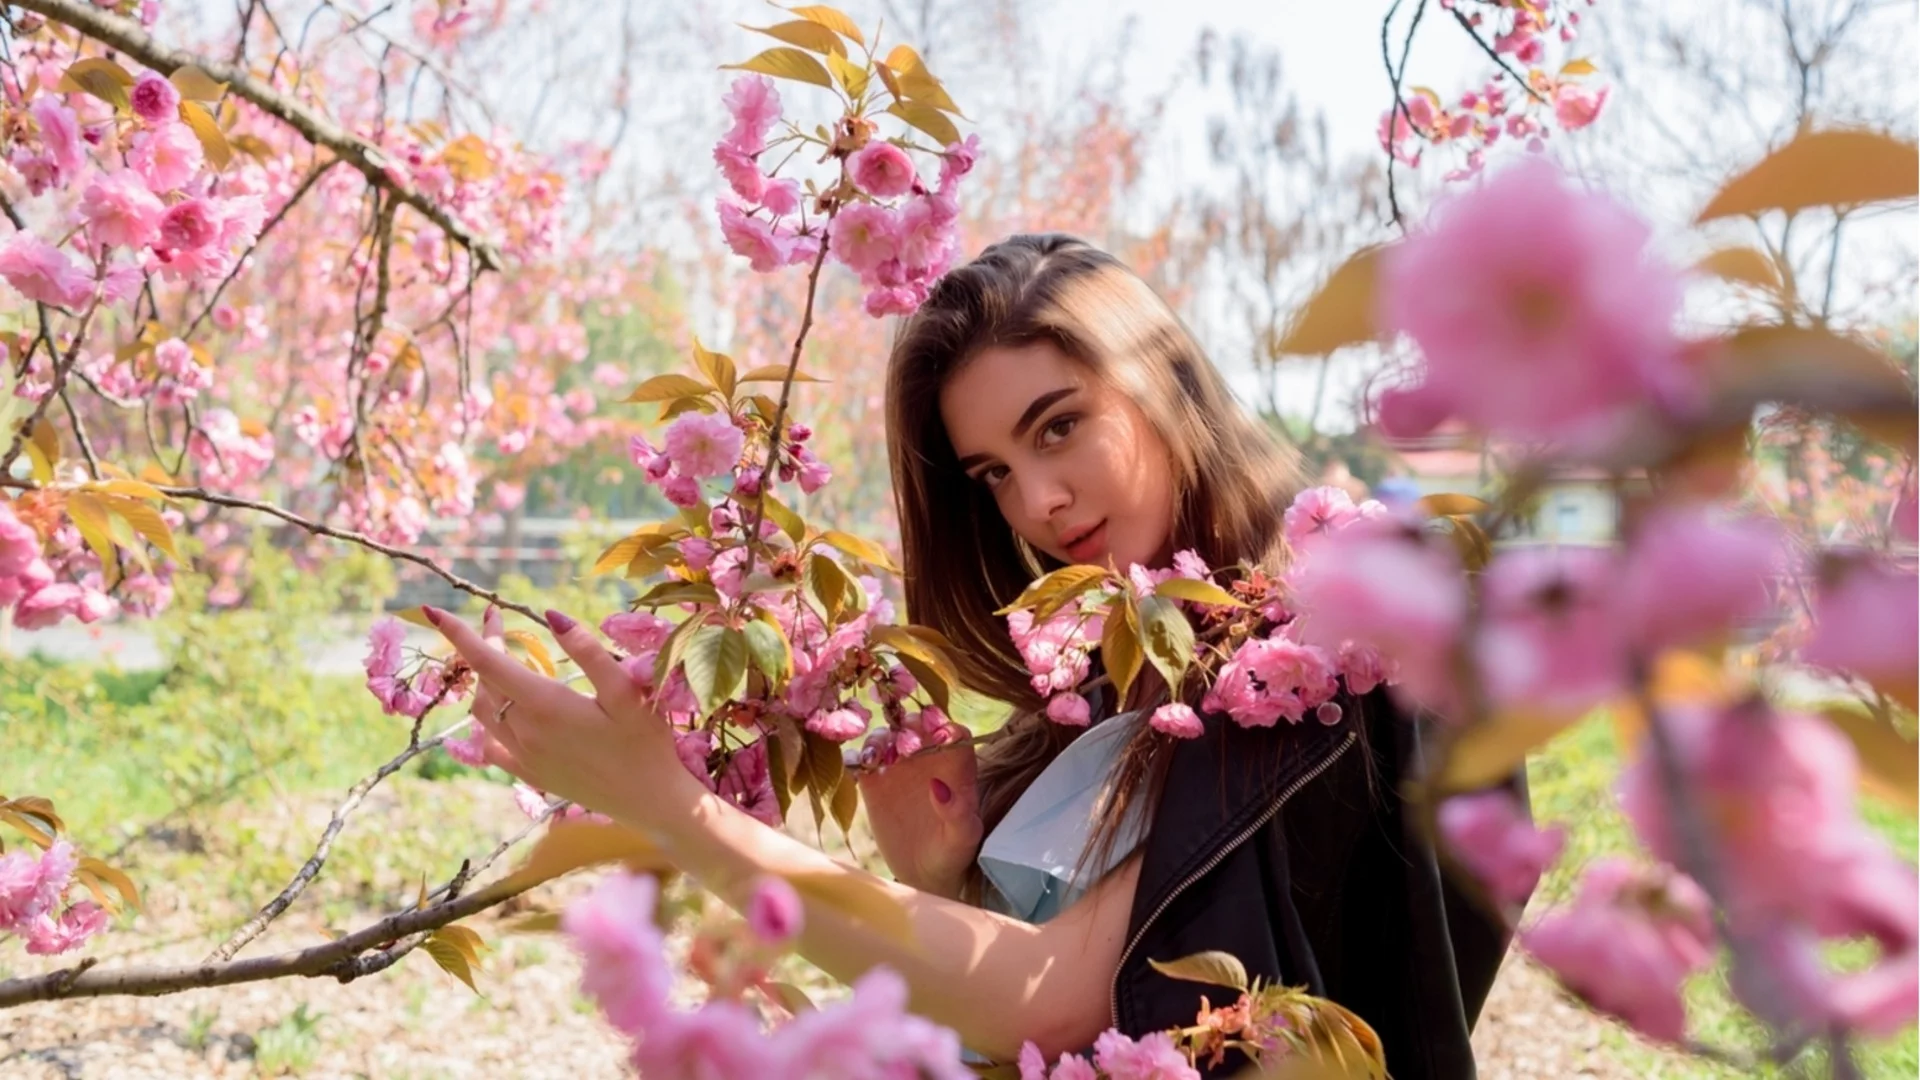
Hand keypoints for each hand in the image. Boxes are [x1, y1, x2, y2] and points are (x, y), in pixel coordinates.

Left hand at [431, 606, 696, 827]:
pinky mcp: (531, 774)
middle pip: (485, 680)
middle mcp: (525, 731)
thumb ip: (588, 652)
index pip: (487, 661)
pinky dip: (488, 720)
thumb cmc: (646, 742)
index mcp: (545, 705)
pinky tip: (500, 711)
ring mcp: (524, 756)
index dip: (459, 633)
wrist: (650, 801)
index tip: (433, 611)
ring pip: (484, 711)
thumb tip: (551, 615)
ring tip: (501, 659)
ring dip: (484, 680)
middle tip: (497, 619)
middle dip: (484, 645)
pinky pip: (491, 744)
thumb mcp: (626, 692)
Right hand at [855, 735, 982, 899]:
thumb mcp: (962, 838)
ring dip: (878, 741)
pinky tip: (856, 769)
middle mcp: (927, 759)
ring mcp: (898, 768)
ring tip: (873, 760)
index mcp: (955, 767)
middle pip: (915, 726)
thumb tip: (938, 786)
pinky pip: (861, 761)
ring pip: (886, 737)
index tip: (932, 736)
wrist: (924, 874)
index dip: (943, 727)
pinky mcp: (874, 782)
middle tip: (898, 746)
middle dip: (906, 727)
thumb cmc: (952, 853)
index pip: (952, 732)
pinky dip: (855, 758)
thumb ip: (957, 813)